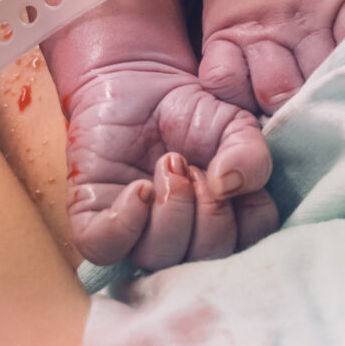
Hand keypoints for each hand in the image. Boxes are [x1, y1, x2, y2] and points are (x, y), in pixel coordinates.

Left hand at [56, 58, 278, 270]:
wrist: (140, 82)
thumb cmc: (191, 111)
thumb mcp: (237, 127)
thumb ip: (251, 157)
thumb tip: (226, 187)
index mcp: (219, 226)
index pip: (243, 251)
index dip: (246, 215)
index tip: (231, 174)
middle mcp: (179, 238)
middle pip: (200, 263)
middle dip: (208, 210)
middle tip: (193, 165)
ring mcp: (134, 233)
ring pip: (157, 257)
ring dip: (173, 207)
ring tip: (169, 164)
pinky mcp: (93, 219)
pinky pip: (104, 245)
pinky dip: (127, 220)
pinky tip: (139, 187)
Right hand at [198, 0, 344, 115]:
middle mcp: (301, 11)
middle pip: (319, 80)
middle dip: (330, 108)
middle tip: (337, 123)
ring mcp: (259, 23)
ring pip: (274, 89)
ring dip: (288, 112)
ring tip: (300, 122)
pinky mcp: (221, 31)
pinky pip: (224, 79)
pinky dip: (238, 100)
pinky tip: (254, 105)